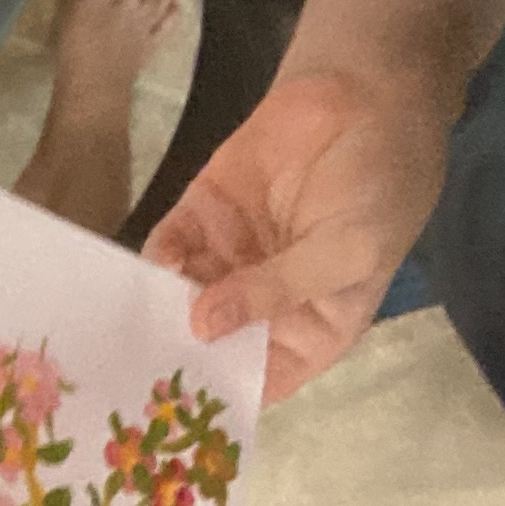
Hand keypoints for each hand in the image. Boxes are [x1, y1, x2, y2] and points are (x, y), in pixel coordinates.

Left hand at [144, 64, 452, 399]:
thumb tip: (204, 327)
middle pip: (209, 343)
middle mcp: (263, 302)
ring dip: (155, 311)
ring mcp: (230, 257)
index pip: (262, 378)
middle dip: (174, 355)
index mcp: (311, 326)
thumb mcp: (347, 249)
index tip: (181, 413)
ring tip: (125, 330)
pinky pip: (168, 247)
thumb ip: (276, 290)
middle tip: (133, 375)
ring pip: (180, 297)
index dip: (224, 395)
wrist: (369, 92)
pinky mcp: (202, 215)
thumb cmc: (379, 184)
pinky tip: (144, 270)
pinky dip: (154, 260)